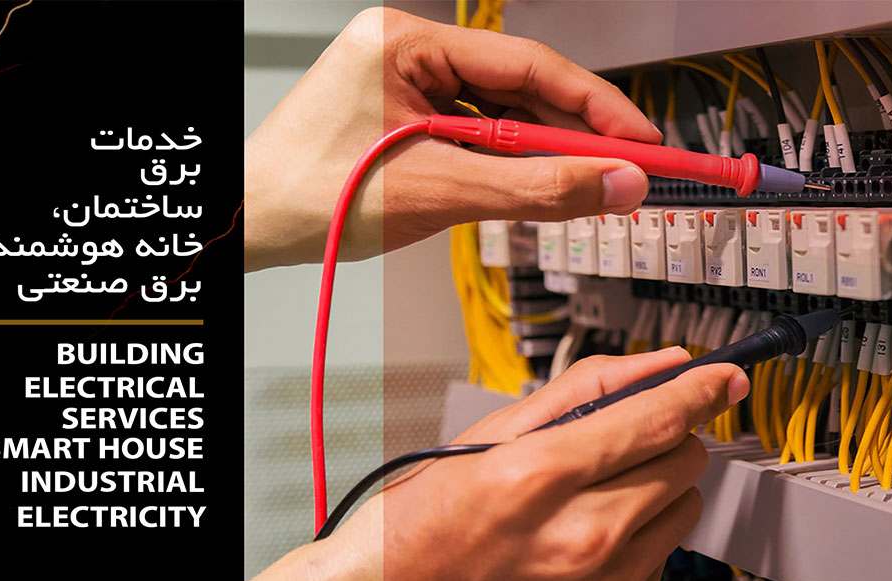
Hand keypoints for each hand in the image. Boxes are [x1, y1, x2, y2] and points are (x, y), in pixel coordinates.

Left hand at [243, 7, 659, 270]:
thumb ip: (539, 190)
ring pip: (502, 114)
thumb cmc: (312, 199)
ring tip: (591, 186)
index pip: (528, 65)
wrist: (247, 228)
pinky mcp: (404, 114)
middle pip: (521, 88)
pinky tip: (540, 186)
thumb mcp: (442, 192)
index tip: (643, 140)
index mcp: (406, 41)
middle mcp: (406, 50)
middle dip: (576, 135)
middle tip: (631, 171)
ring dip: (544, 154)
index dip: (596, 106)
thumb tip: (617, 184)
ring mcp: (404, 82)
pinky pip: (476, 132)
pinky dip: (510, 163)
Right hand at [244, 348, 748, 580]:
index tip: (725, 375)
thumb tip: (663, 364)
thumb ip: (591, 387)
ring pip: (685, 505)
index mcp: (541, 476)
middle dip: (667, 437)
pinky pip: (666, 550)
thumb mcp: (497, 428)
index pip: (657, 419)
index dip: (702, 387)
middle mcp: (580, 535)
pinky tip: (593, 527)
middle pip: (684, 460)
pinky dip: (645, 529)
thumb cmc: (434, 514)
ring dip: (659, 485)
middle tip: (624, 437)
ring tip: (598, 487)